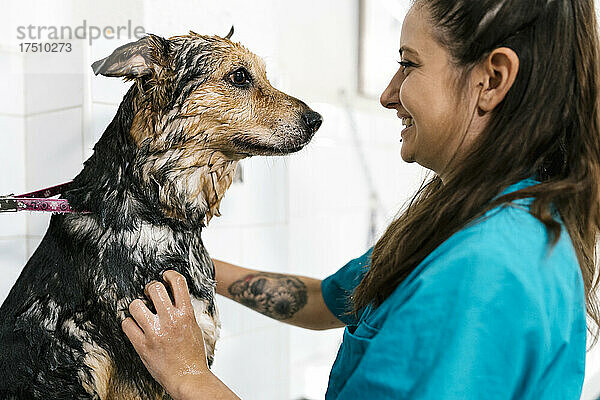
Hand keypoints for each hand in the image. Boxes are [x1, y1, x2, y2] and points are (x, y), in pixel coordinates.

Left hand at [122, 270, 209, 397]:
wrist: (188, 377)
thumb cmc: (193, 354)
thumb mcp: (195, 327)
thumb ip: (184, 311)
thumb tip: (174, 296)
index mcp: (186, 314)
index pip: (178, 282)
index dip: (169, 274)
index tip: (165, 276)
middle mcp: (170, 320)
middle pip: (154, 288)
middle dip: (150, 288)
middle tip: (149, 294)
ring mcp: (155, 333)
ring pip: (135, 305)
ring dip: (137, 306)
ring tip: (141, 312)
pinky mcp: (142, 345)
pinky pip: (126, 324)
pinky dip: (129, 324)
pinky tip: (135, 327)